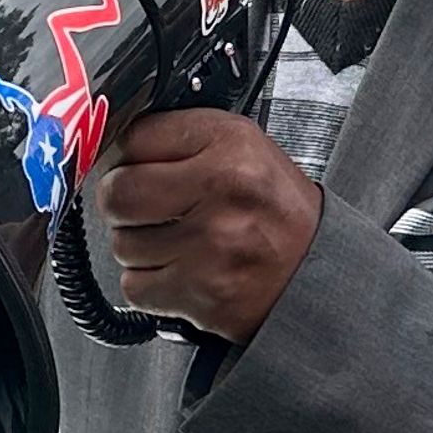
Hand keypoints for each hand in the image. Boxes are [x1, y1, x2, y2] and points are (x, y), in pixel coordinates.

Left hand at [92, 109, 324, 343]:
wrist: (319, 272)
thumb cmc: (278, 212)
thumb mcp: (246, 149)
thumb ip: (183, 138)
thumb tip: (114, 146)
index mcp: (231, 145)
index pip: (135, 138)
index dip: (129, 156)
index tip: (139, 167)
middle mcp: (221, 192)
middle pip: (117, 194)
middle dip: (122, 203)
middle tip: (145, 208)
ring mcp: (210, 247)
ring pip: (122, 244)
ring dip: (140, 247)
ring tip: (176, 243)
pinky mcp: (201, 294)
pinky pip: (135, 287)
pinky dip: (150, 285)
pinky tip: (180, 271)